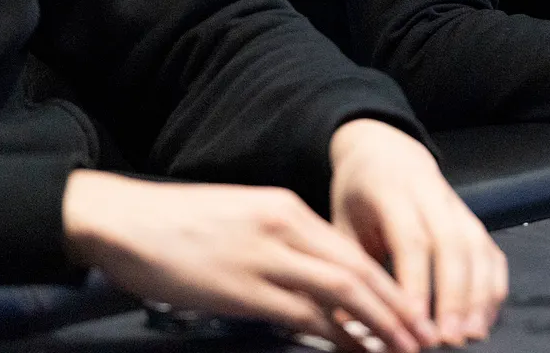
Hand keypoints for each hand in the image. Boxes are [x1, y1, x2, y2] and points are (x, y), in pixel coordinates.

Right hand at [62, 170, 436, 352]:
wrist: (124, 221)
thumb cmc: (181, 226)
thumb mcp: (245, 220)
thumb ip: (284, 245)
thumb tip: (318, 280)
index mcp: (288, 210)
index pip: (354, 251)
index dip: (389, 284)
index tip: (415, 309)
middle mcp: (286, 230)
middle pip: (358, 272)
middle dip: (397, 308)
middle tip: (425, 337)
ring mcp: (265, 260)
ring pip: (339, 295)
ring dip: (376, 326)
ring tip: (403, 349)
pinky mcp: (241, 290)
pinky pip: (300, 316)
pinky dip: (333, 336)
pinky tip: (352, 350)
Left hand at [329, 119, 507, 345]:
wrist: (384, 149)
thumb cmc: (357, 194)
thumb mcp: (340, 221)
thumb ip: (347, 268)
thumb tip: (346, 323)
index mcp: (392, 192)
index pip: (411, 239)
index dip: (416, 283)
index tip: (413, 324)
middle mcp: (432, 195)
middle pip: (452, 245)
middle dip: (454, 295)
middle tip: (448, 339)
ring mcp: (457, 206)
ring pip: (477, 248)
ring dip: (478, 295)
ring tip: (471, 335)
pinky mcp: (472, 218)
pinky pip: (490, 251)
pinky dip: (493, 286)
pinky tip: (485, 318)